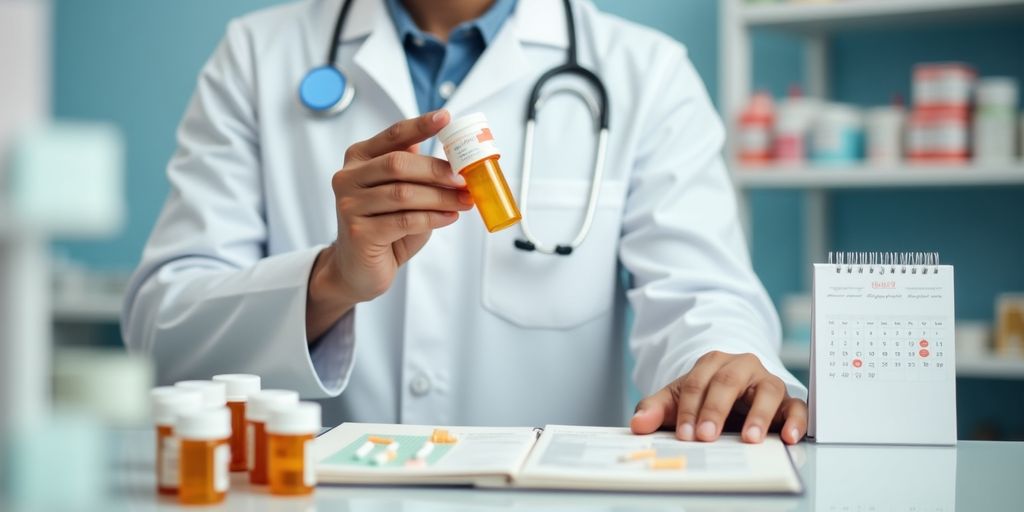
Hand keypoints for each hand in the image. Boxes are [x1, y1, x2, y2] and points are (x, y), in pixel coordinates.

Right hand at [306, 109, 472, 339]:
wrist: (358, 269)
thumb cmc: (384, 227)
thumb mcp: (402, 193)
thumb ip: (417, 172)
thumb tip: (456, 157)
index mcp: (359, 158)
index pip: (393, 135)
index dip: (420, 125)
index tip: (445, 117)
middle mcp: (348, 177)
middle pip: (398, 164)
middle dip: (437, 170)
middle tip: (465, 179)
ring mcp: (350, 205)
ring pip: (404, 194)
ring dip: (441, 197)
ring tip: (464, 202)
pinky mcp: (359, 232)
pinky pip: (404, 221)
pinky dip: (432, 218)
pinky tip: (449, 217)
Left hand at [630, 351, 806, 443]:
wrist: (731, 393)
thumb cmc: (704, 396)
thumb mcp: (676, 400)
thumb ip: (655, 409)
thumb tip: (637, 423)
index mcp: (713, 362)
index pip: (698, 382)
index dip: (689, 409)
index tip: (684, 434)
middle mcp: (742, 367)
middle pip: (728, 382)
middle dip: (715, 410)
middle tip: (706, 436)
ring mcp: (767, 382)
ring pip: (768, 392)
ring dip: (759, 416)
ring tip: (750, 439)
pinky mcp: (787, 400)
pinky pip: (797, 407)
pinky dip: (796, 421)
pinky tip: (790, 437)